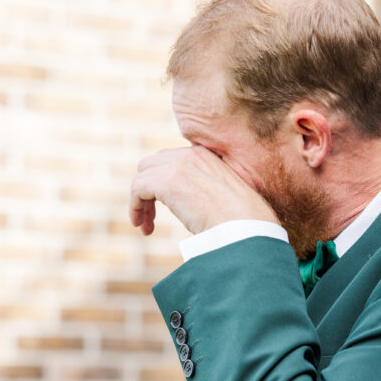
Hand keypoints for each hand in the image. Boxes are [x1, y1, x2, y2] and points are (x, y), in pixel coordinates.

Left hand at [129, 145, 277, 234]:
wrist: (246, 225)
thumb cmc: (242, 220)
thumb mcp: (224, 196)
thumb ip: (205, 191)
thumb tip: (193, 207)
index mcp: (205, 155)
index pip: (171, 160)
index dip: (163, 182)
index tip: (167, 205)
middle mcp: (189, 155)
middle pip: (152, 164)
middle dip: (148, 189)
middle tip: (152, 216)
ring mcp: (177, 166)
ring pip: (142, 177)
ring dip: (140, 201)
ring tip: (145, 225)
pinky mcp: (166, 182)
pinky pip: (137, 189)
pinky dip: (135, 207)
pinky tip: (142, 226)